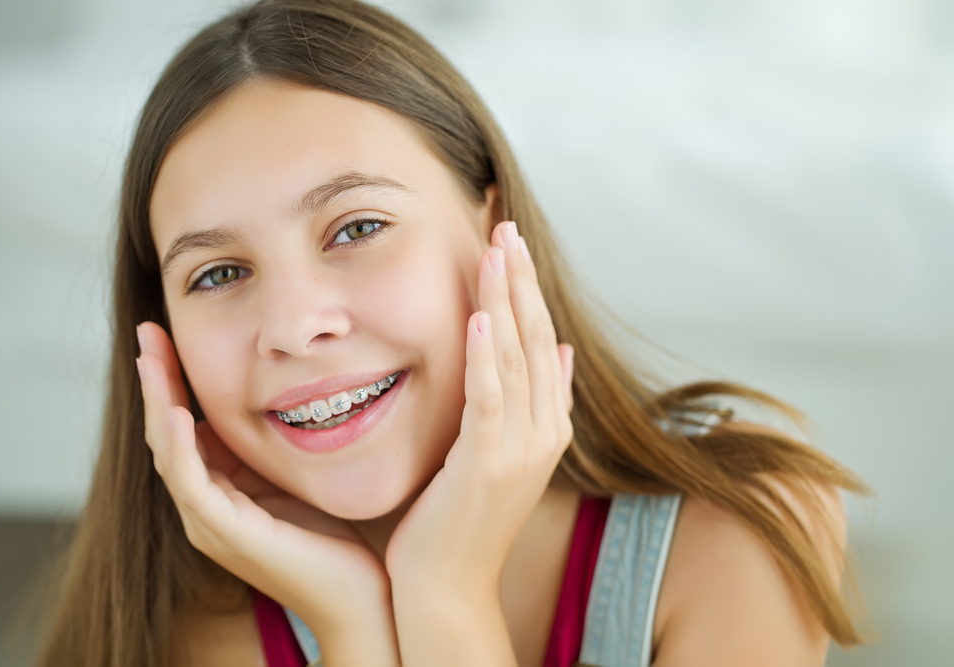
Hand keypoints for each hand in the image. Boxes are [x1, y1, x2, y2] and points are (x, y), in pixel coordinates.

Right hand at [136, 322, 398, 663]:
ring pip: (168, 452)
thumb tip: (278, 395)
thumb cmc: (337, 538)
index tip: (167, 333)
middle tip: (148, 329)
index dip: (173, 380)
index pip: (184, 425)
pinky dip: (179, 446)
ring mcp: (212, 523)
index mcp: (222, 490)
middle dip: (156, 379)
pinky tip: (177, 411)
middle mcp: (206, 507)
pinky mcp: (229, 534)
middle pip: (165, 432)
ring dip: (157, 400)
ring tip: (148, 354)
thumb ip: (274, 447)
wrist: (361, 598)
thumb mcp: (296, 477)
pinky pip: (192, 484)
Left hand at [385, 221, 574, 662]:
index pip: (539, 341)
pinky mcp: (487, 463)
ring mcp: (520, 448)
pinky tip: (483, 314)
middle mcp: (543, 432)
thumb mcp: (501, 453)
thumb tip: (557, 351)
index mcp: (546, 425)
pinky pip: (491, 397)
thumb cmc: (461, 520)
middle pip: (534, 338)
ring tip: (499, 247)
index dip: (527, 290)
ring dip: (507, 298)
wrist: (447, 588)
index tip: (510, 244)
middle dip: (520, 279)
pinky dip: (490, 353)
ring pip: (517, 357)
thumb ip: (531, 401)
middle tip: (506, 225)